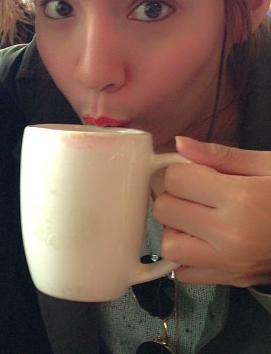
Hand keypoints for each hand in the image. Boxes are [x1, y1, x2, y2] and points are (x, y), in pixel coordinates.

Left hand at [154, 136, 270, 286]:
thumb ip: (220, 156)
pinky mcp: (235, 282)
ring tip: (200, 216)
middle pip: (165, 210)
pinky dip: (187, 256)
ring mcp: (233, 264)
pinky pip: (185, 273)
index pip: (175, 179)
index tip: (194, 170)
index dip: (180, 170)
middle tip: (195, 191)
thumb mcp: (269, 165)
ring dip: (176, 228)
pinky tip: (205, 240)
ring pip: (169, 245)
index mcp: (242, 199)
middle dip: (174, 195)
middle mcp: (232, 236)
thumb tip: (180, 144)